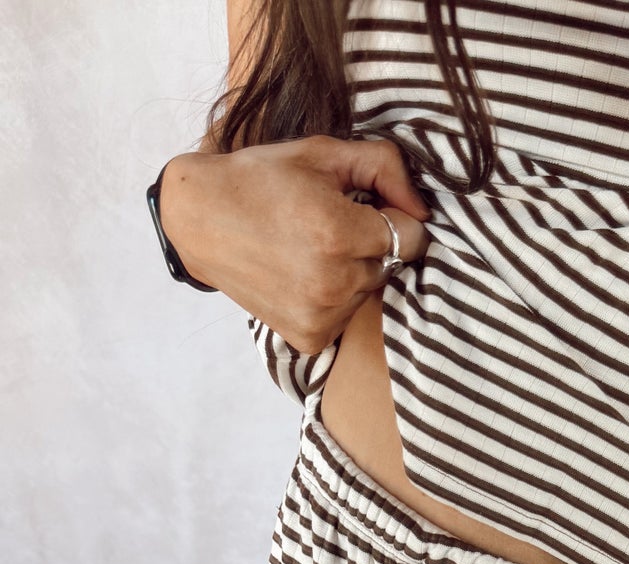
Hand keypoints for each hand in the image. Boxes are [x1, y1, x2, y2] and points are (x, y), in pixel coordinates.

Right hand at [159, 134, 432, 353]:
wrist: (200, 219)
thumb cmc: (262, 179)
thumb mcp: (323, 154)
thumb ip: (385, 168)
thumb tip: (423, 208)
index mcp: (340, 234)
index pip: (413, 238)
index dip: (396, 218)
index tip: (367, 208)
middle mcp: (335, 282)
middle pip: (391, 266)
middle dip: (370, 245)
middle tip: (326, 226)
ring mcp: (322, 316)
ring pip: (369, 292)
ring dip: (352, 273)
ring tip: (310, 250)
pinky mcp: (310, 338)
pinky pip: (345, 317)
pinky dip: (333, 300)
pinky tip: (302, 276)